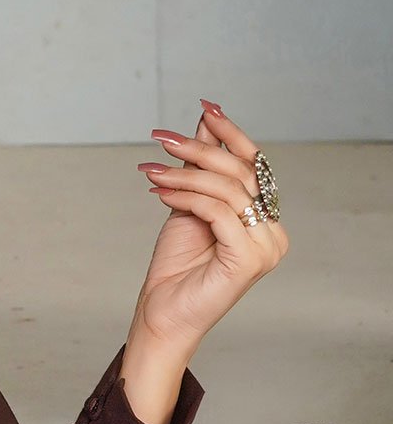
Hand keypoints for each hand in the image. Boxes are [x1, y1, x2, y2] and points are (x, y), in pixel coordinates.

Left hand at [134, 99, 289, 354]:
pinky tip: (159, 191)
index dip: (231, 134)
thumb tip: (204, 122)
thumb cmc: (176, 268)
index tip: (206, 108)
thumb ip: (201, 170)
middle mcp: (273, 232)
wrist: (162, 316)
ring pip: (228, 189)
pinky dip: (187, 196)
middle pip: (241, 173)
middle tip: (164, 139)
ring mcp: (266, 247)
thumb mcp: (188, 206)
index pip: (254, 165)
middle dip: (200, 149)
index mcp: (264, 220)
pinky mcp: (249, 258)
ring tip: (152, 170)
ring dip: (184, 174)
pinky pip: (218, 211)